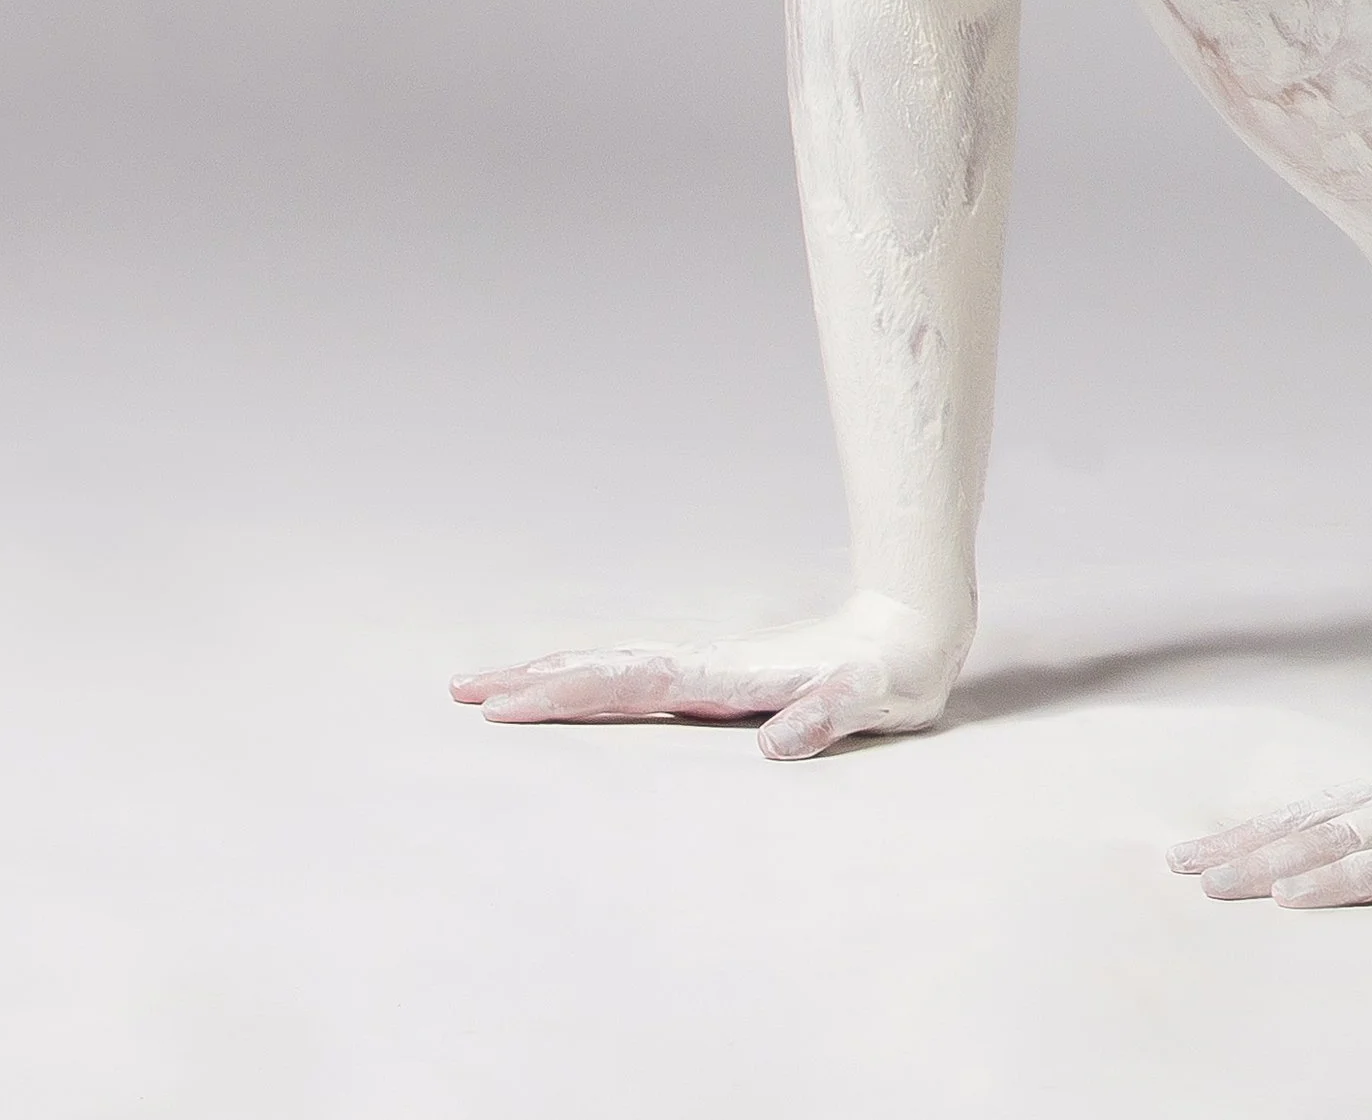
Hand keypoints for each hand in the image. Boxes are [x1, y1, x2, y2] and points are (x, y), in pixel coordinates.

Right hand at [451, 589, 972, 760]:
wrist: (912, 627)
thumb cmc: (893, 672)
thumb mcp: (870, 700)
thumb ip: (825, 716)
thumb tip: (775, 744)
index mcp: (723, 674)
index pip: (626, 683)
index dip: (564, 692)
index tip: (504, 702)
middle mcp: (705, 665)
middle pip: (601, 668)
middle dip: (530, 679)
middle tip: (459, 689)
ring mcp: (709, 667)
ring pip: (612, 667)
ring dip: (550, 674)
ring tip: (489, 684)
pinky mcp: (720, 677)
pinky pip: (637, 679)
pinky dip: (591, 681)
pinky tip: (573, 688)